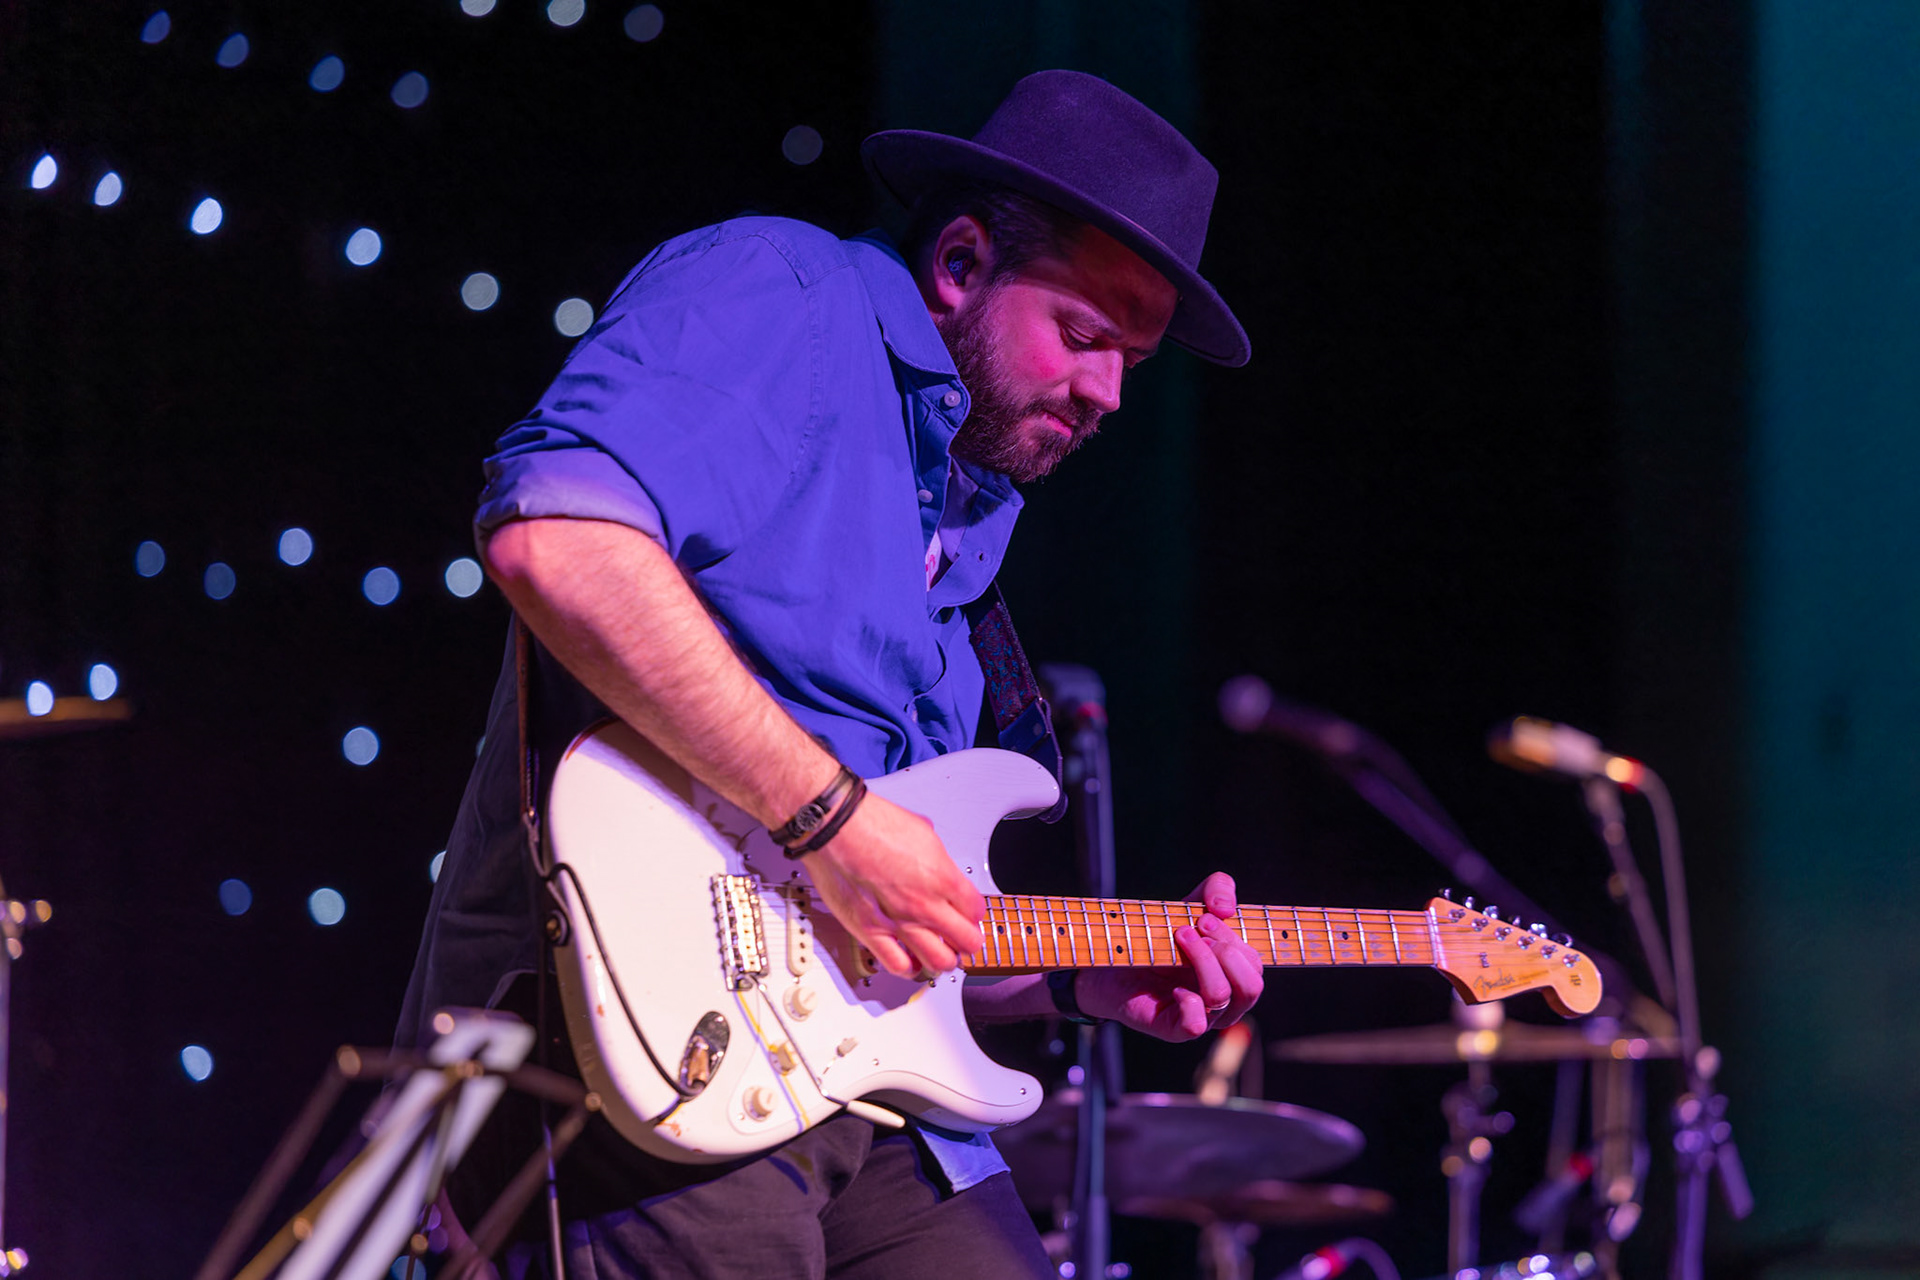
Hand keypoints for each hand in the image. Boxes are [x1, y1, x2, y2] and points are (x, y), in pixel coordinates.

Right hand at [801, 791, 984, 978]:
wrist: (835, 828)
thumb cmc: (871, 823)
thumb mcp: (922, 831)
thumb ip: (937, 857)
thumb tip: (940, 864)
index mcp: (942, 877)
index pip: (977, 911)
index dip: (975, 914)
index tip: (970, 914)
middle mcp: (925, 905)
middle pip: (967, 941)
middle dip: (969, 941)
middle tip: (963, 938)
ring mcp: (899, 922)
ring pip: (939, 962)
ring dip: (945, 960)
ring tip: (942, 954)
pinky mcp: (871, 932)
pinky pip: (899, 966)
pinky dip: (911, 968)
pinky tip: (911, 962)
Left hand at [1074, 872, 1263, 1040]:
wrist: (1114, 952)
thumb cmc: (1160, 932)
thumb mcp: (1192, 902)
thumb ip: (1218, 888)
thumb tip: (1226, 909)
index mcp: (1234, 975)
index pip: (1254, 964)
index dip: (1232, 938)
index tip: (1202, 917)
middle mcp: (1225, 1001)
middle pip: (1250, 985)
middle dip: (1221, 950)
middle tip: (1188, 930)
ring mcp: (1202, 1017)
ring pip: (1222, 997)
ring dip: (1202, 961)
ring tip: (1178, 939)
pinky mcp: (1173, 1029)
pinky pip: (1195, 1025)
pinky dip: (1188, 1002)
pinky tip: (1173, 987)